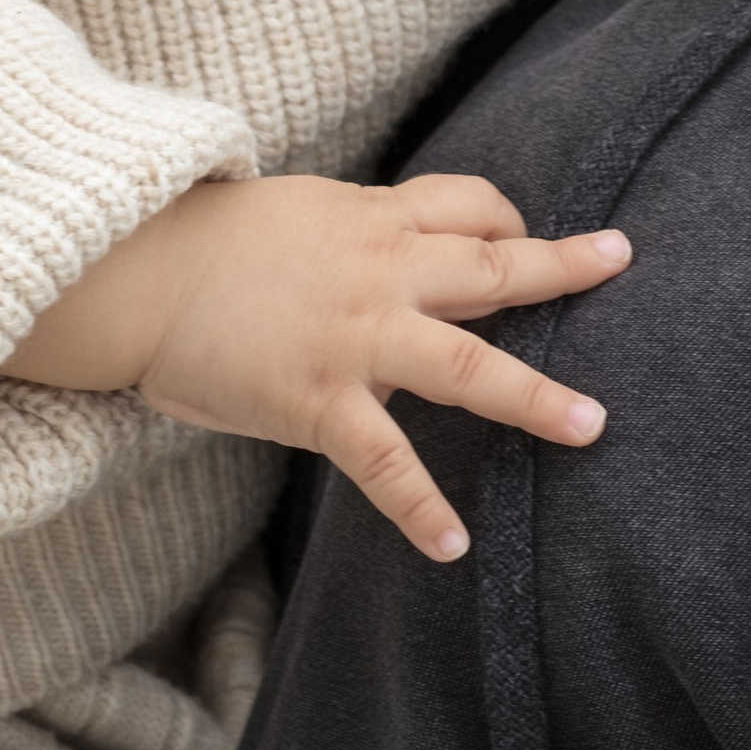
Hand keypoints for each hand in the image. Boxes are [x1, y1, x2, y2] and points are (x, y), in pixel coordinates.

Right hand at [5, 170, 627, 557]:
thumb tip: (386, 261)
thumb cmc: (197, 245)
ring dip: (535, 397)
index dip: (504, 218)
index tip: (524, 233)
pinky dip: (423, 507)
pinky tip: (456, 545)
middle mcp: (377, 272)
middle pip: (492, 263)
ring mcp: (353, 336)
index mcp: (369, 222)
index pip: (464, 205)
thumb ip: (348, 237)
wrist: (129, 273)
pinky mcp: (317, 398)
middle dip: (562, 264)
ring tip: (591, 425)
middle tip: (621, 259)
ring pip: (466, 363)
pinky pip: (385, 460)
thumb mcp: (291, 216)